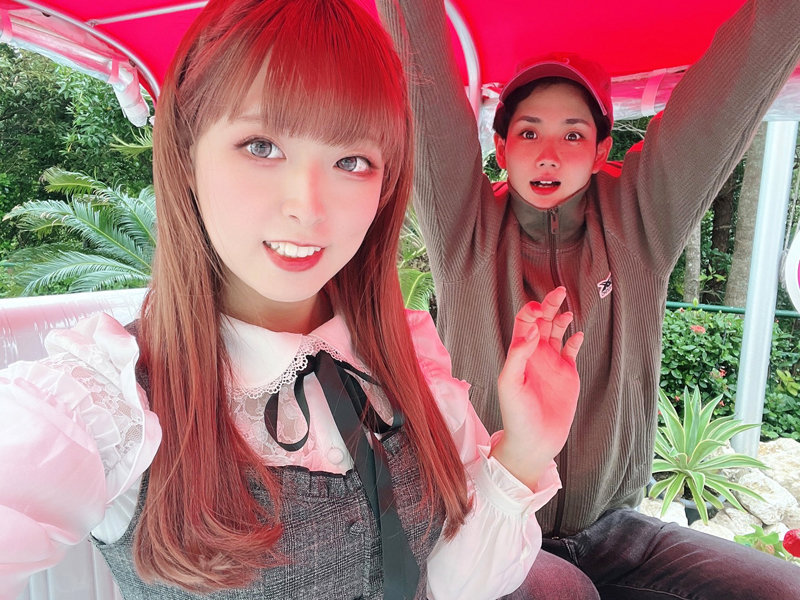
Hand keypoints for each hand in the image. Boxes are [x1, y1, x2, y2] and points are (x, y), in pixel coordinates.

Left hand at [493, 287, 582, 487]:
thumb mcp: (510, 384)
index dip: (531, 311)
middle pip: (543, 322)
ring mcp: (552, 364)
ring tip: (567, 310)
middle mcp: (536, 356)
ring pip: (557, 333)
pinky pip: (571, 351)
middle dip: (549, 306)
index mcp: (520, 354)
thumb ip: (518, 355)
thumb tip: (532, 329)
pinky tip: (578, 334)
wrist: (533, 442)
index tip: (540, 308)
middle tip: (559, 292)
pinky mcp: (567, 376)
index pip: (525, 323)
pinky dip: (575, 340)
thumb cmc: (516, 415)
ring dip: (561, 318)